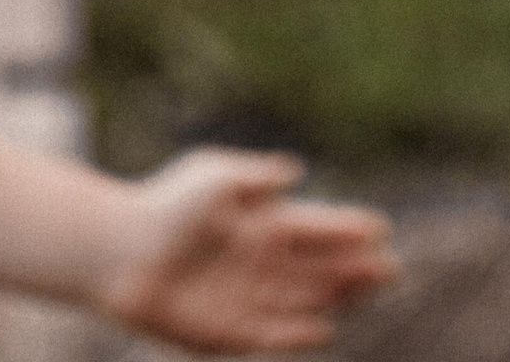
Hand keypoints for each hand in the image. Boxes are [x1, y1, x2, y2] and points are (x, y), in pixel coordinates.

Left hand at [96, 149, 397, 352]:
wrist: (119, 251)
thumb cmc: (166, 205)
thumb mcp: (213, 176)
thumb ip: (254, 177)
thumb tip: (295, 174)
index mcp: (263, 223)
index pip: (316, 228)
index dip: (347, 229)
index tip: (380, 228)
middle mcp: (262, 263)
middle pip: (319, 268)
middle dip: (355, 267)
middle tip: (391, 267)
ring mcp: (249, 298)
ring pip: (304, 300)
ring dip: (337, 297)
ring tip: (369, 291)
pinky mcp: (229, 332)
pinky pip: (273, 335)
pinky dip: (299, 333)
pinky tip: (326, 330)